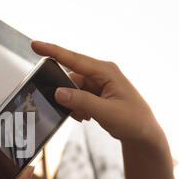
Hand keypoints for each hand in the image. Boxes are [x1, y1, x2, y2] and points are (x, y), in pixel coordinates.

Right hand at [31, 41, 162, 144]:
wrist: (143, 134)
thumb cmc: (133, 120)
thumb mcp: (106, 112)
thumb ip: (81, 102)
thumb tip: (58, 93)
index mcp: (106, 71)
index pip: (73, 58)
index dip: (52, 51)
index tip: (34, 44)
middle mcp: (101, 73)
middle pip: (70, 77)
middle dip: (67, 94)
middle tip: (78, 111)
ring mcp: (98, 83)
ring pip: (72, 89)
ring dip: (74, 104)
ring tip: (86, 116)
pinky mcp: (96, 93)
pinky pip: (76, 96)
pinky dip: (77, 107)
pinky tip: (87, 116)